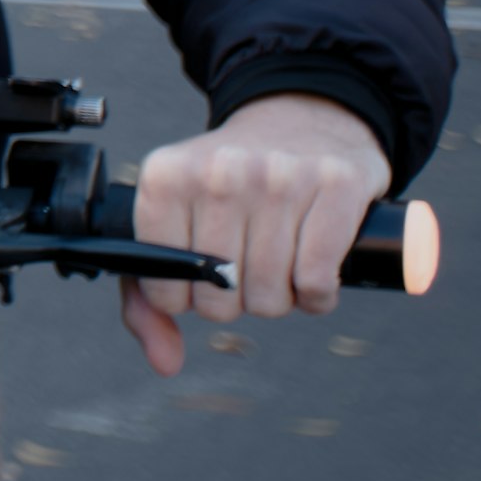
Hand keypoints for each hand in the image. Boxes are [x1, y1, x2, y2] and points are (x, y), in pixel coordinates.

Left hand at [119, 92, 393, 375]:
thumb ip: (145, 298)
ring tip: (280, 267)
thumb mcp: (173, 221)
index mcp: (165, 178)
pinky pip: (318, 282)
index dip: (186, 299)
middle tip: (248, 269)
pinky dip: (318, 297)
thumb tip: (165, 362)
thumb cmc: (229, 184)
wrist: (301, 118)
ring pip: (271, 295)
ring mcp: (279, 176)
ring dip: (280, 299)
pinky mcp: (335, 185)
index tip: (203, 277)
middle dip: (236, 301)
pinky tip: (314, 275)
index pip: (164, 287)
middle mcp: (219, 172)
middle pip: (221, 299)